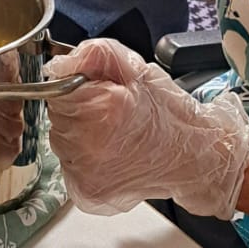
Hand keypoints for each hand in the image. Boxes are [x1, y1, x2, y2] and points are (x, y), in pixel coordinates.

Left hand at [43, 39, 248, 219]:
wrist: (191, 155)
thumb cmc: (167, 112)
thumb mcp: (136, 68)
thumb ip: (94, 55)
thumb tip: (59, 64)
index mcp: (104, 109)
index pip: (59, 88)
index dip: (78, 85)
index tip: (99, 90)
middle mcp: (91, 146)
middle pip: (57, 115)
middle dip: (78, 108)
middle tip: (110, 112)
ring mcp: (87, 174)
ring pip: (60, 140)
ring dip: (78, 133)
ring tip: (111, 132)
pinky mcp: (87, 192)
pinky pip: (68, 164)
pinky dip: (82, 156)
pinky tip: (108, 151)